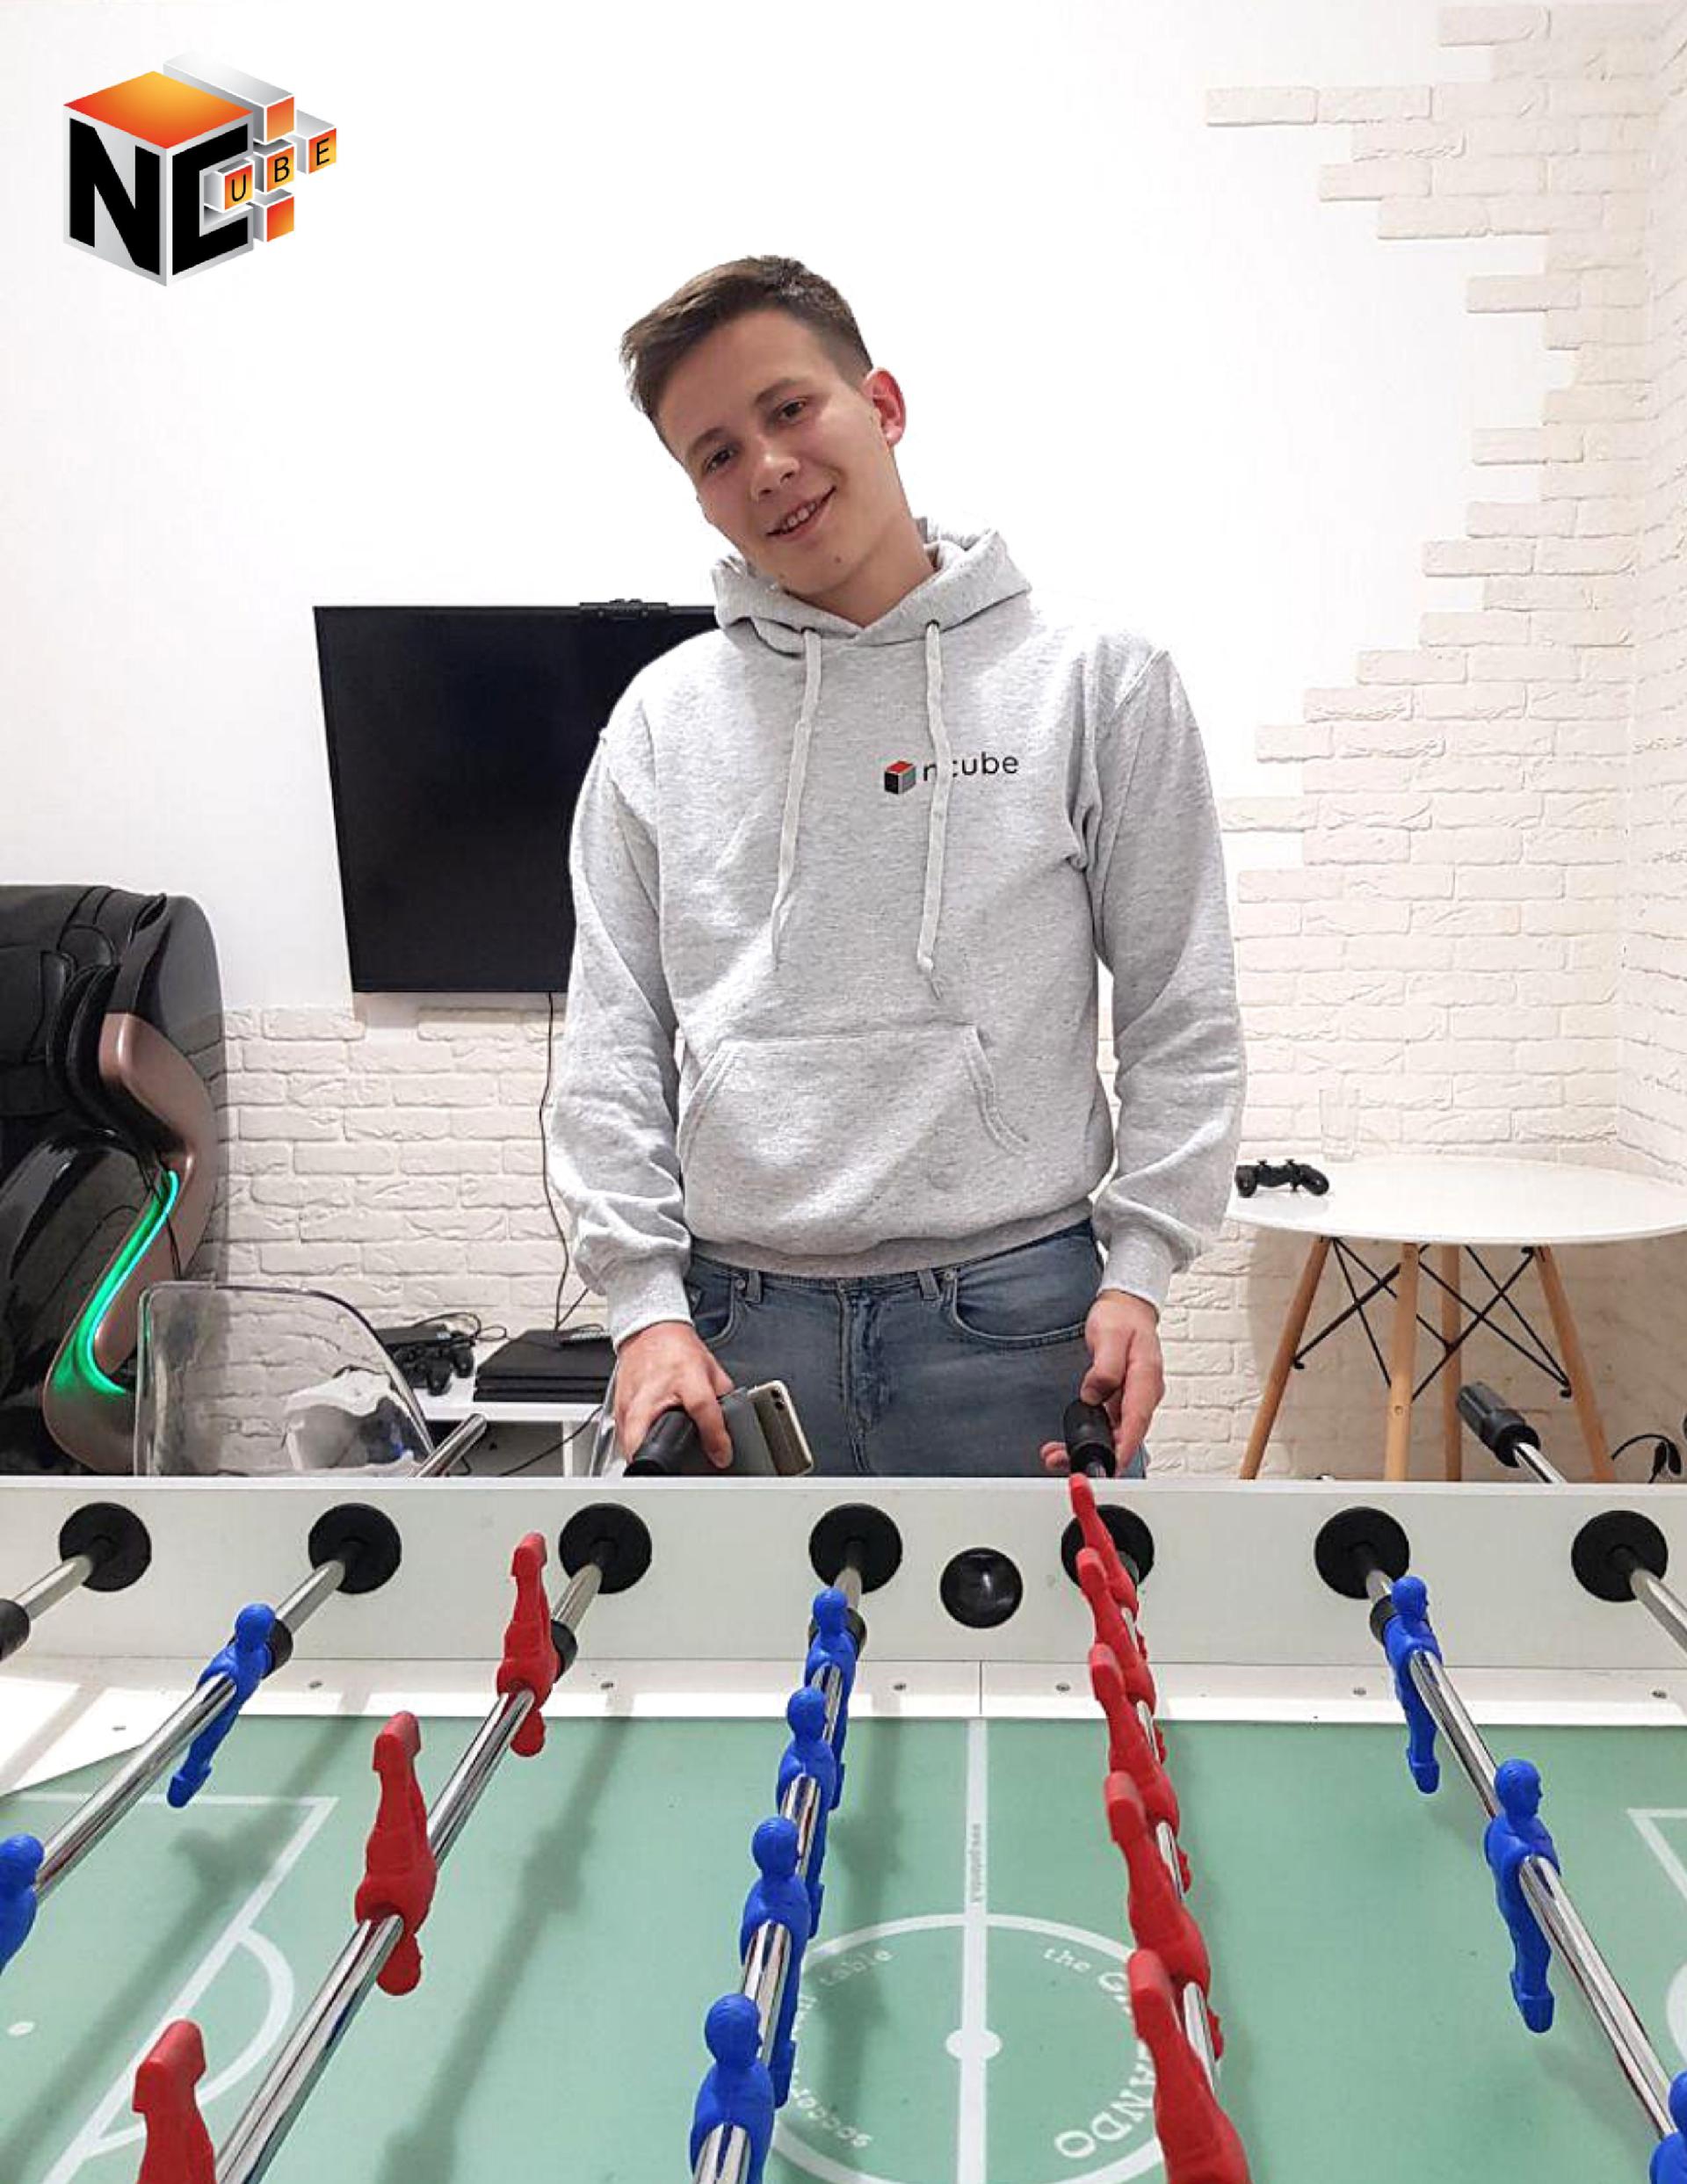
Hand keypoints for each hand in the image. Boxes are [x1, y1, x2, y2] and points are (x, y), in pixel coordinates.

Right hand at [614, 1319, 735, 1469]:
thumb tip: (731, 1428)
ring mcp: (630, 1400)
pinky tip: (646, 1444)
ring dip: (644, 1457)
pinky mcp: (617, 1406)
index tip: (721, 1455)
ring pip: (628, 1443)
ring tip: (660, 1462)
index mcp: (685, 1378)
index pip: (701, 1408)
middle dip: (659, 1461)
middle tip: (674, 1470)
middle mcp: (653, 1391)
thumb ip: (723, 1398)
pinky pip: (621, 1436)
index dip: (715, 1437)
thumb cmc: (679, 1348)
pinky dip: (633, 1446)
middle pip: (644, 1436)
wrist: (651, 1331)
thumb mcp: (711, 1370)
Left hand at [1041, 1290, 1162, 1475]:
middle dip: (1098, 1454)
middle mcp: (1144, 1394)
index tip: (1109, 1465)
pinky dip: (1090, 1435)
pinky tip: (1067, 1441)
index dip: (1123, 1447)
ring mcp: (1134, 1398)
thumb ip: (1105, 1367)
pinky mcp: (1122, 1400)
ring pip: (1115, 1433)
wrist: (1127, 1307)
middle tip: (1065, 1462)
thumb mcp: (1110, 1335)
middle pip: (1125, 1434)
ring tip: (1056, 1454)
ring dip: (1089, 1447)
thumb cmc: (1121, 1318)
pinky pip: (1108, 1424)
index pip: (1137, 1420)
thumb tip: (1094, 1394)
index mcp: (1146, 1378)